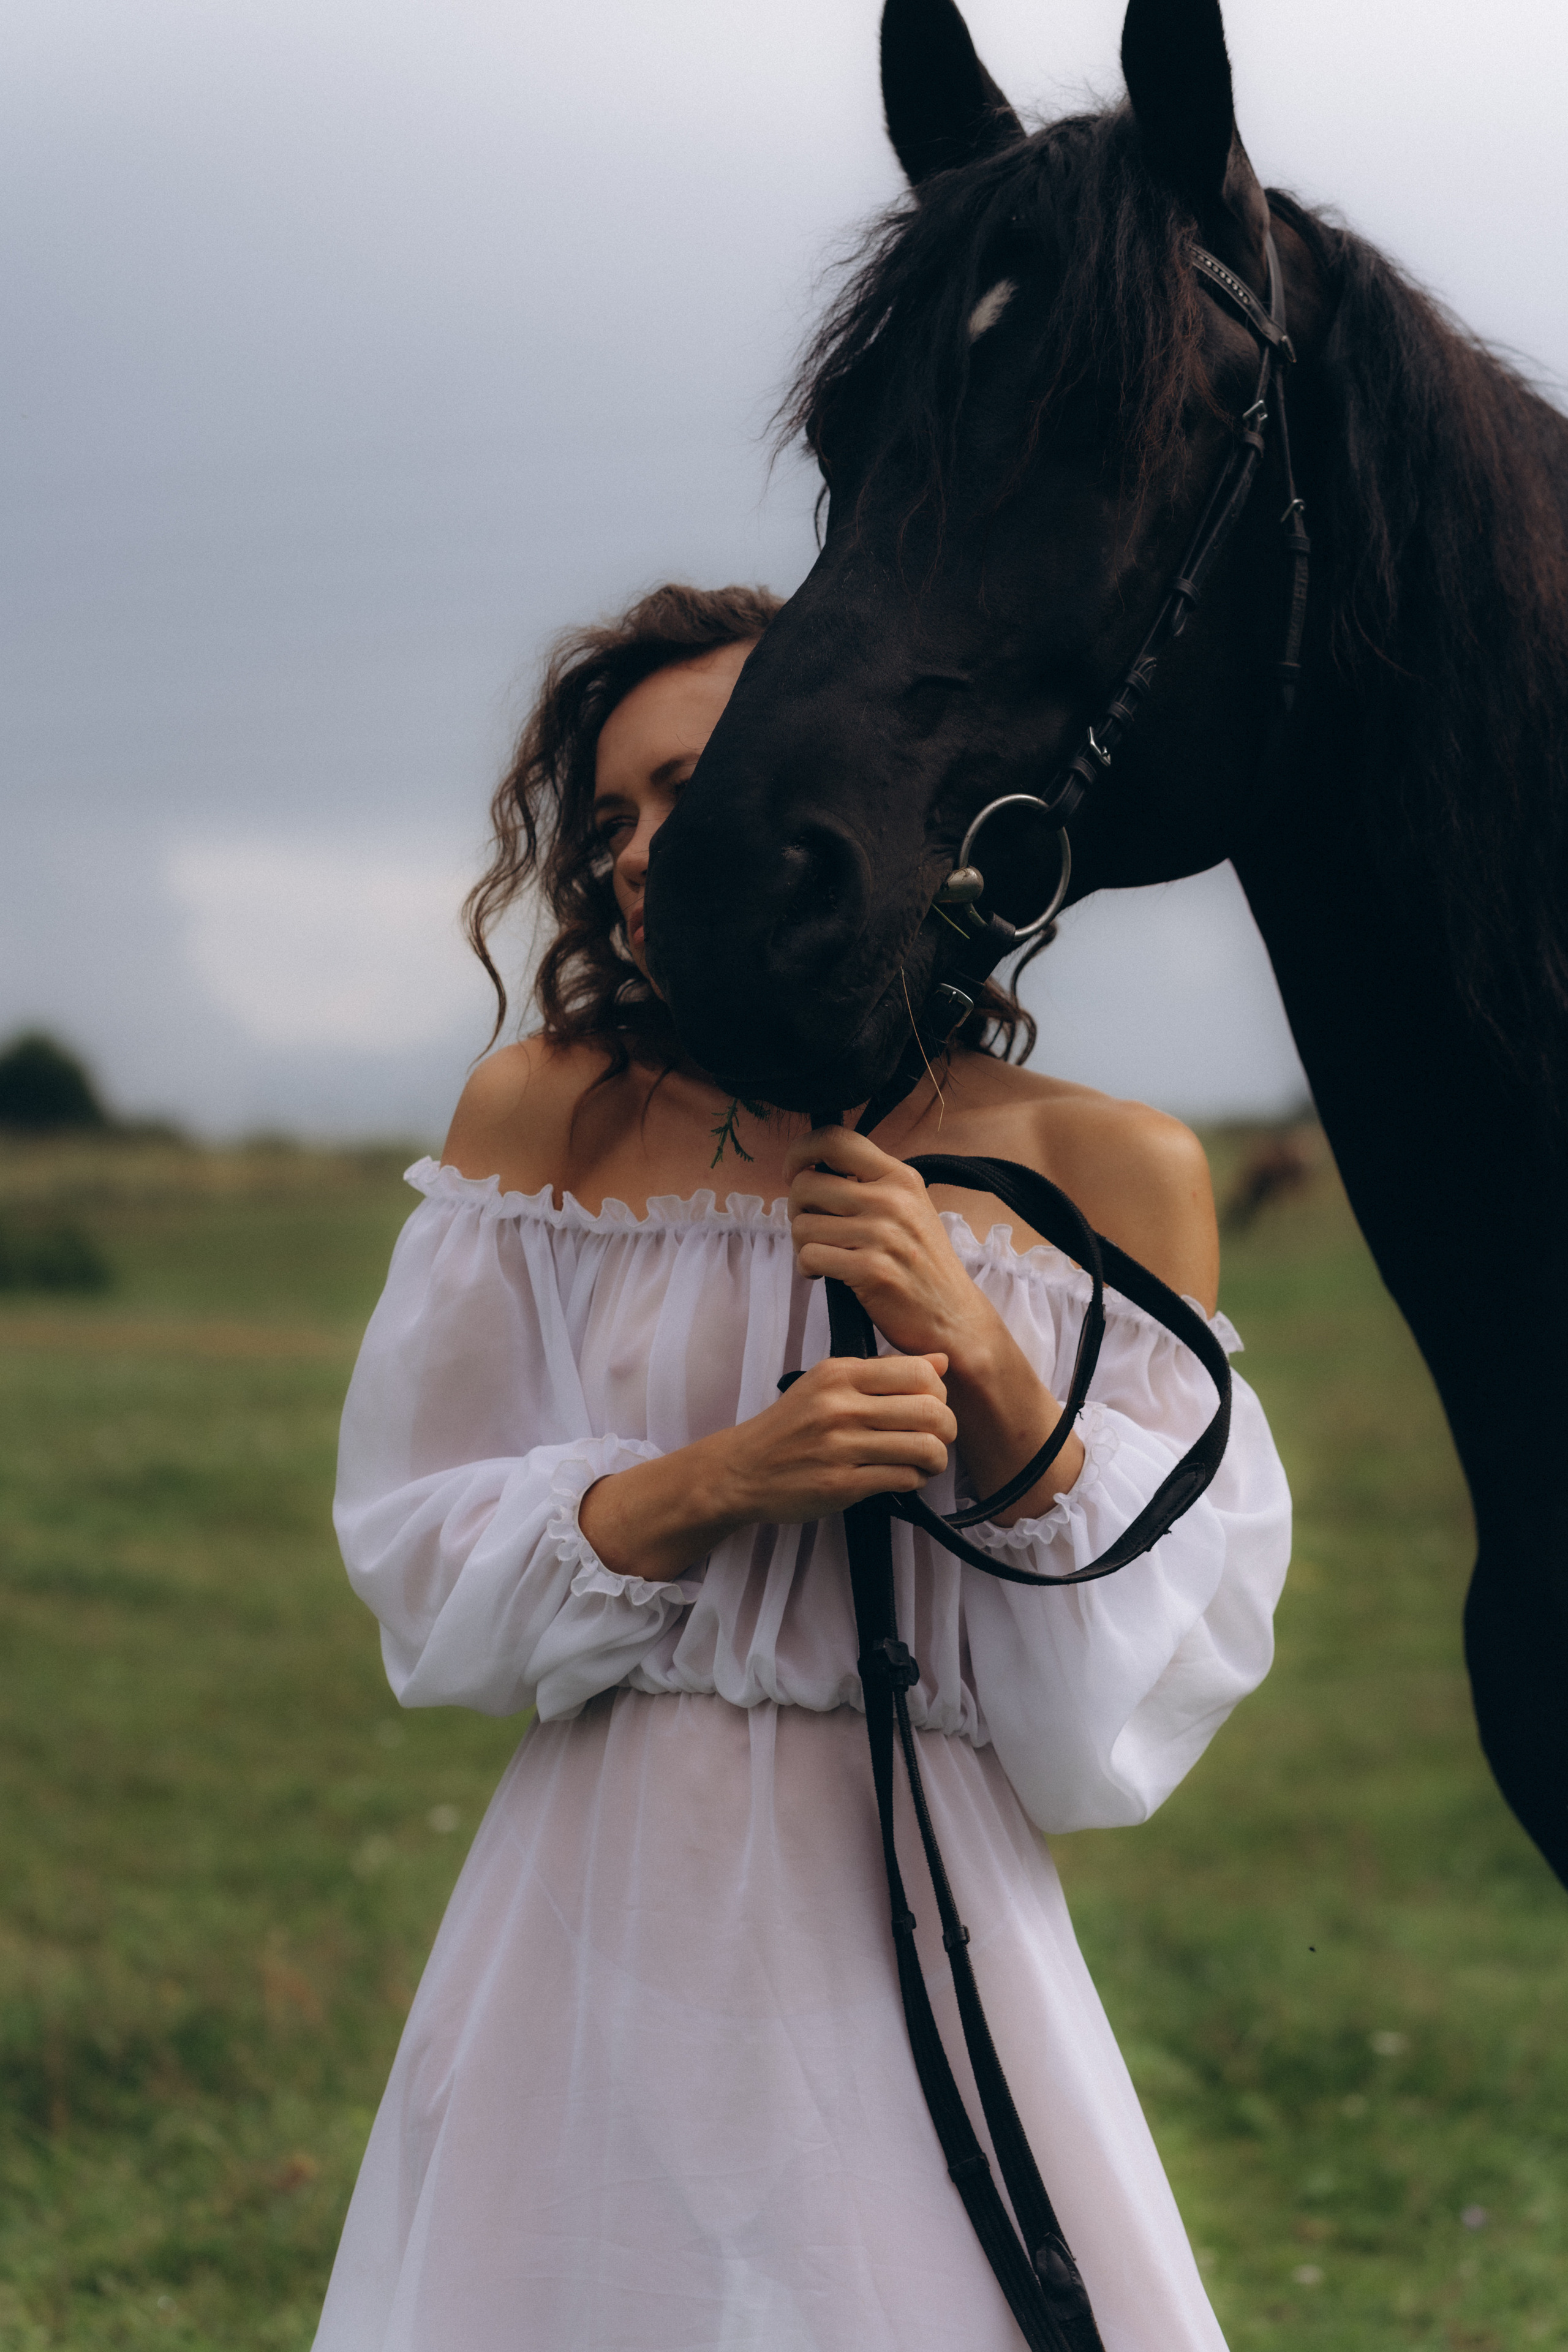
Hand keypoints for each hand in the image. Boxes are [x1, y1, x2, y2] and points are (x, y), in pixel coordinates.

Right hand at [578, 1352, 955, 1579]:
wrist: (742, 1469)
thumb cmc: (789, 1426)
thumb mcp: (828, 1384)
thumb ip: (883, 1371)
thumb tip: (941, 1361)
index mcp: (839, 1374)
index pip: (919, 1372)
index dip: (939, 1391)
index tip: (933, 1404)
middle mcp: (840, 1407)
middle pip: (930, 1411)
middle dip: (947, 1428)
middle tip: (940, 1437)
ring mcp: (840, 1447)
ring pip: (923, 1448)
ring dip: (936, 1459)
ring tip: (927, 1461)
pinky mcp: (841, 1485)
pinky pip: (902, 1479)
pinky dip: (914, 1481)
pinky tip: (904, 1478)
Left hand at [783, 1124, 996, 1362]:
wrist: (953, 1317)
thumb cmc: (921, 1265)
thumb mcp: (908, 1209)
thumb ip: (868, 1185)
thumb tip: (811, 1171)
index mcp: (899, 1177)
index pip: (834, 1139)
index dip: (801, 1152)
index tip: (794, 1174)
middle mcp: (891, 1199)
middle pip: (805, 1184)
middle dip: (796, 1209)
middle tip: (813, 1228)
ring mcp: (882, 1234)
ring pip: (801, 1224)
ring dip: (802, 1245)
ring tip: (825, 1256)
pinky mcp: (871, 1269)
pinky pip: (809, 1256)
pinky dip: (807, 1268)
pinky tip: (825, 1274)